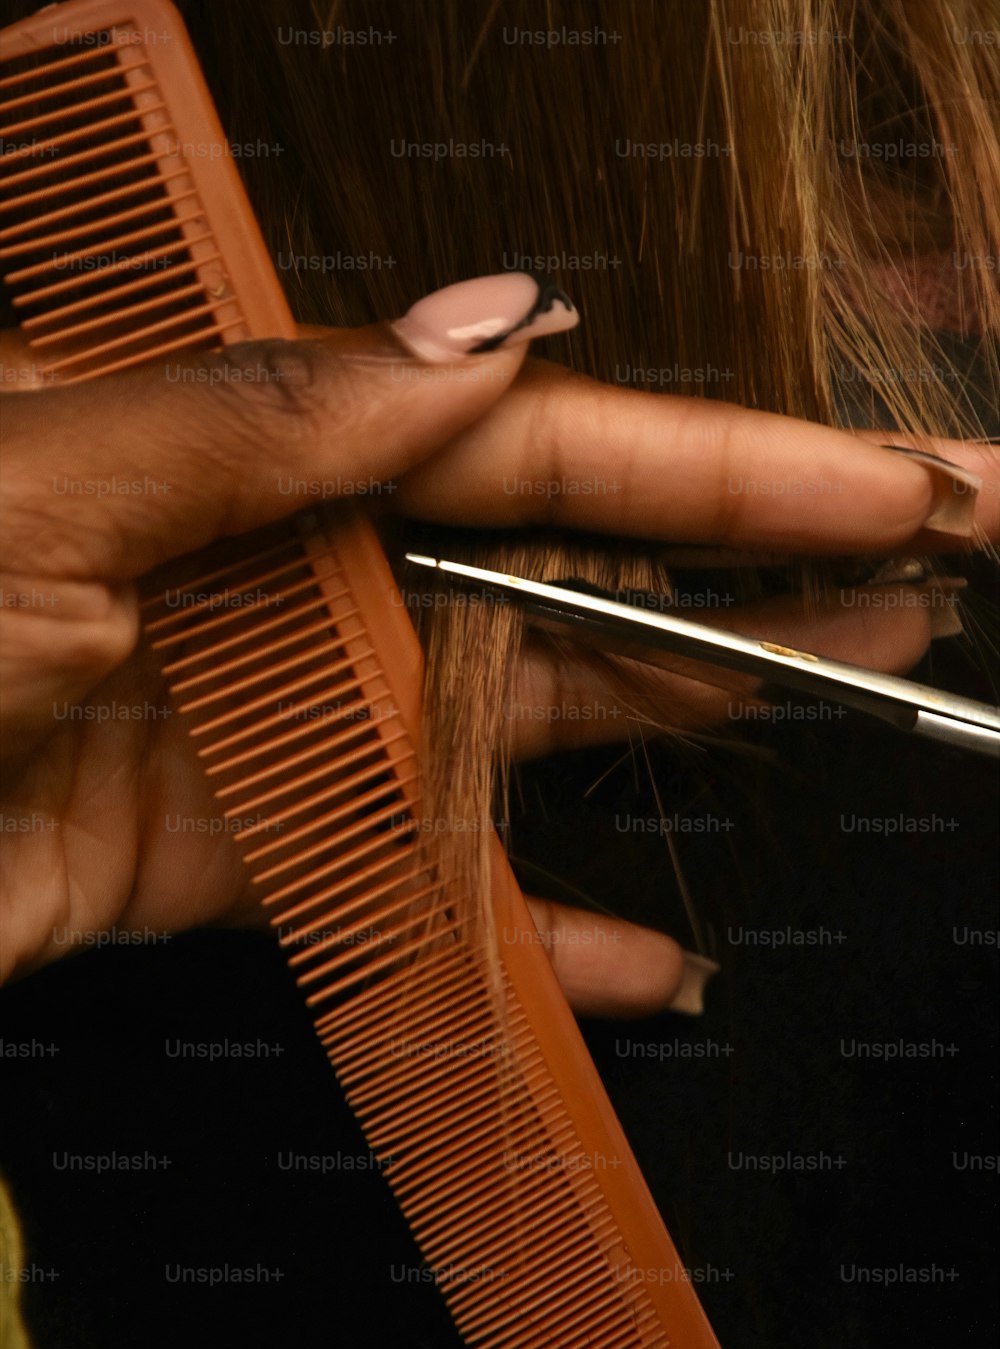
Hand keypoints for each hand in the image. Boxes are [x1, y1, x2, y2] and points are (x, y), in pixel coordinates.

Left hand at [2, 297, 994, 1008]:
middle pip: (551, 573)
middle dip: (744, 580)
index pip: (526, 440)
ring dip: (671, 727)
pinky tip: (640, 956)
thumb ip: (268, 418)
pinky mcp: (231, 855)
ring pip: (503, 720)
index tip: (879, 484)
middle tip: (915, 577)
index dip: (717, 465)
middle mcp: (271, 563)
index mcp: (239, 442)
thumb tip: (489, 329)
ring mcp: (264, 716)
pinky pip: (403, 883)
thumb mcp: (37, 481)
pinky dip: (512, 930)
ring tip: (837, 703)